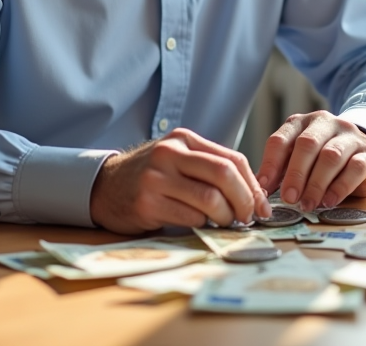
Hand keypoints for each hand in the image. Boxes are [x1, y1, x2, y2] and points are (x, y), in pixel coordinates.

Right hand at [89, 128, 272, 233]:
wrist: (104, 187)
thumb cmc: (150, 176)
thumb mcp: (178, 160)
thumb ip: (210, 168)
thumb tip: (253, 193)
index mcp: (183, 140)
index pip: (232, 159)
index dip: (253, 185)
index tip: (261, 205)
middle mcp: (169, 154)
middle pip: (224, 175)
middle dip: (244, 200)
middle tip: (248, 217)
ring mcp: (156, 178)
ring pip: (209, 199)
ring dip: (225, 217)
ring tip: (225, 222)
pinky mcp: (147, 204)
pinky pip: (189, 218)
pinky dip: (203, 225)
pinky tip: (202, 225)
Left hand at [256, 111, 365, 211]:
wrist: (361, 148)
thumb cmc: (322, 156)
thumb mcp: (299, 156)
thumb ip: (283, 169)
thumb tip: (261, 190)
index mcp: (302, 122)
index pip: (281, 139)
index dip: (271, 163)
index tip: (264, 186)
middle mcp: (325, 123)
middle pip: (307, 145)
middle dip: (295, 173)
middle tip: (288, 198)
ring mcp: (349, 137)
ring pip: (331, 156)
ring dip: (317, 183)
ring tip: (307, 204)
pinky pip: (354, 168)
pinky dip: (339, 187)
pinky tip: (329, 201)